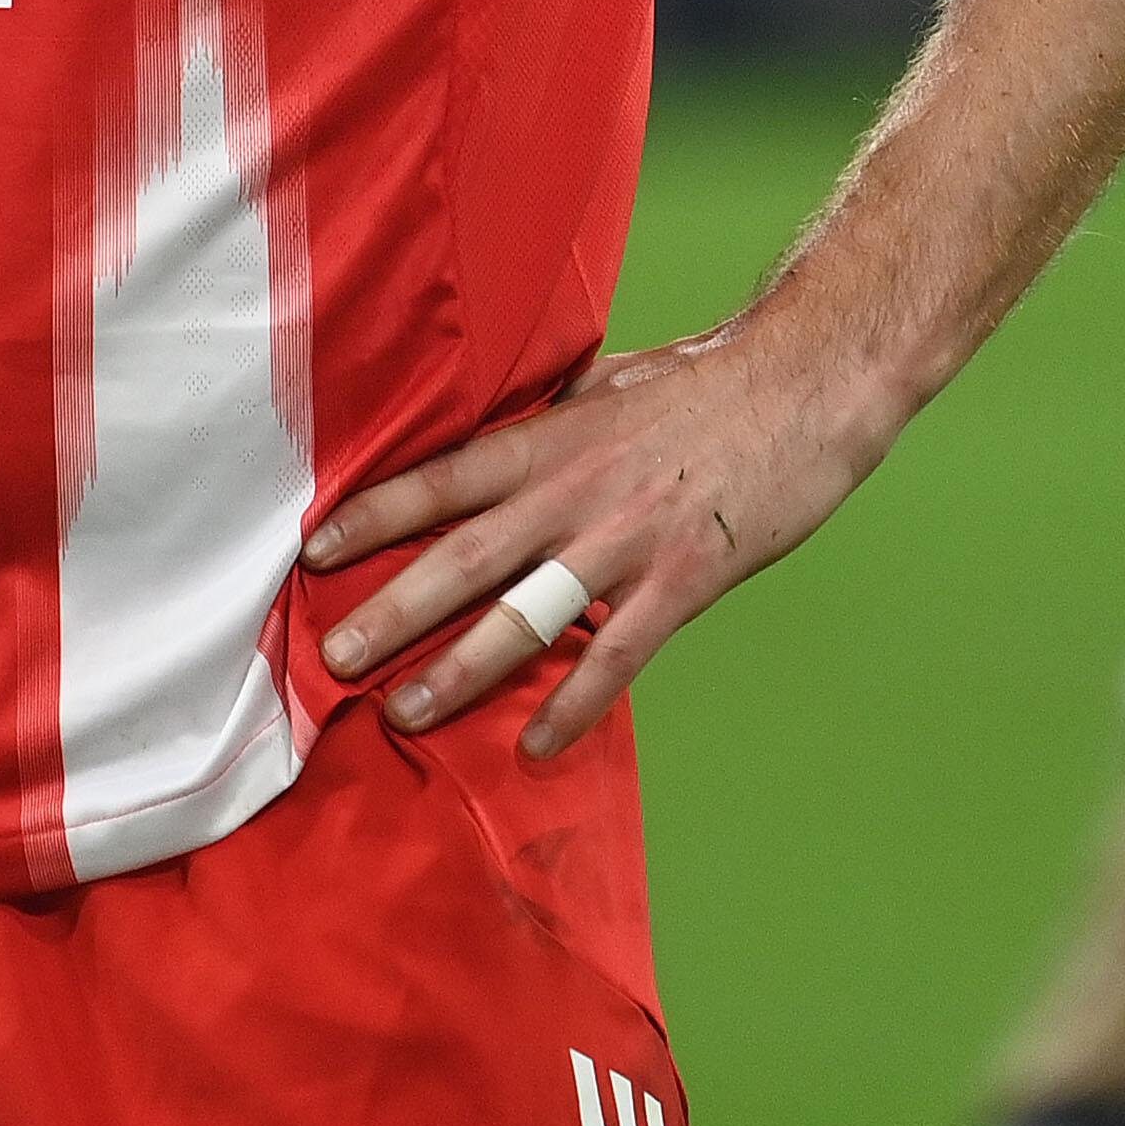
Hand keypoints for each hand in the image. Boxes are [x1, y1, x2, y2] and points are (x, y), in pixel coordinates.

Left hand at [298, 309, 894, 758]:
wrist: (810, 381)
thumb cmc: (706, 381)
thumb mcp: (609, 384)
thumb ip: (547, 419)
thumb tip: (491, 432)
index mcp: (553, 438)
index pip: (443, 478)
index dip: (375, 512)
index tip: (314, 549)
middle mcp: (576, 489)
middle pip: (465, 555)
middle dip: (392, 609)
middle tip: (332, 656)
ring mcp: (629, 538)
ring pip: (529, 612)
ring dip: (463, 667)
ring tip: (406, 713)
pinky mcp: (685, 578)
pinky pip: (619, 653)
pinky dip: (575, 702)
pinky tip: (536, 744)